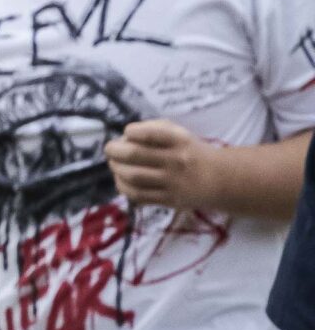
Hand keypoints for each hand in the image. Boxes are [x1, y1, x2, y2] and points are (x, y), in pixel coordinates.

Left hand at [105, 119, 220, 210]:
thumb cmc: (190, 152)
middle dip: (114, 151)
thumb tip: (125, 136)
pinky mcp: (169, 200)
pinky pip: (137, 195)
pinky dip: (123, 186)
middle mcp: (177, 160)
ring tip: (115, 164)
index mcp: (180, 140)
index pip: (149, 133)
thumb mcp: (180, 134)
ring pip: (132, 176)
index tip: (127, 133)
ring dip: (116, 169)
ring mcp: (173, 182)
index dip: (131, 131)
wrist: (220, 179)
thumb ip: (154, 129)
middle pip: (134, 155)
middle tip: (111, 149)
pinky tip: (122, 180)